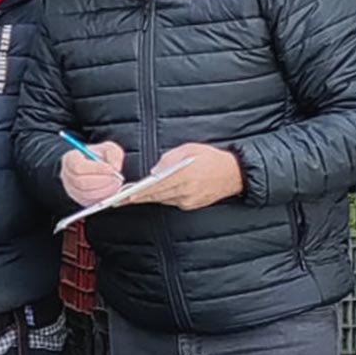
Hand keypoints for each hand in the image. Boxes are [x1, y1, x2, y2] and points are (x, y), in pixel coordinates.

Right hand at [60, 142, 124, 206]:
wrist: (95, 168)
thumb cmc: (99, 157)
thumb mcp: (107, 148)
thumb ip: (113, 154)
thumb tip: (115, 168)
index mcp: (70, 159)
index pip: (78, 166)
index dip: (96, 169)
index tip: (112, 169)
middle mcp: (67, 175)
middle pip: (81, 182)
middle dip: (102, 181)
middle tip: (117, 178)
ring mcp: (72, 189)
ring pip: (87, 194)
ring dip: (105, 190)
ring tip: (116, 183)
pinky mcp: (79, 200)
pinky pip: (91, 202)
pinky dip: (103, 197)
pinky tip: (111, 189)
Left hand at [123, 143, 242, 210]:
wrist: (234, 173)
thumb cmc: (212, 158)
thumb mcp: (189, 149)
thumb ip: (169, 158)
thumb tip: (154, 170)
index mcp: (184, 175)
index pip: (156, 186)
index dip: (139, 193)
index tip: (126, 196)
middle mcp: (186, 190)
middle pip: (156, 196)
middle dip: (138, 197)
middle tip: (121, 199)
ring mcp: (190, 200)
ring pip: (163, 200)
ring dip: (149, 197)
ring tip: (132, 196)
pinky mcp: (192, 205)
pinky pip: (172, 202)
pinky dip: (163, 197)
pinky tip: (153, 194)